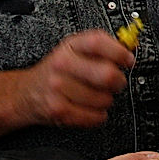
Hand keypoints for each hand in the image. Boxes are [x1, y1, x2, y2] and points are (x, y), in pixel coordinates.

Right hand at [16, 30, 135, 127]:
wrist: (27, 92)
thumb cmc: (58, 71)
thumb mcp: (76, 50)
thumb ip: (103, 47)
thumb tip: (131, 46)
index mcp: (70, 45)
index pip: (98, 42)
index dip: (119, 52)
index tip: (128, 60)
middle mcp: (62, 64)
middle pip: (105, 74)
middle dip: (118, 81)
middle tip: (117, 82)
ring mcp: (58, 87)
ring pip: (103, 99)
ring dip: (106, 100)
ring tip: (97, 96)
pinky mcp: (58, 109)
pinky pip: (94, 117)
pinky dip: (98, 116)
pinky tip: (91, 109)